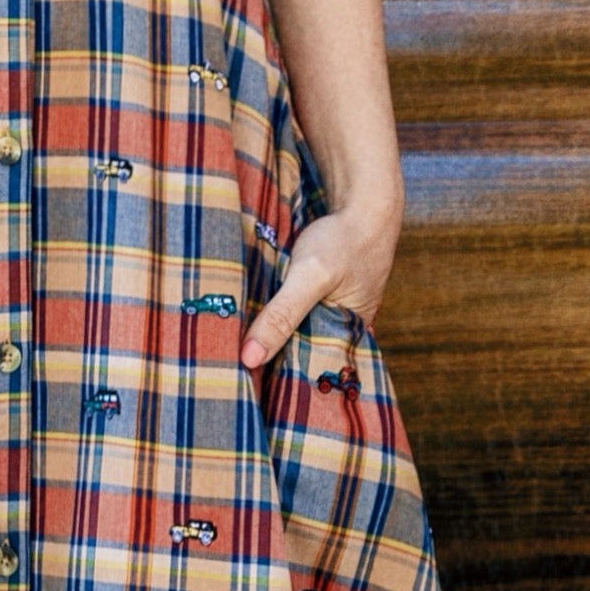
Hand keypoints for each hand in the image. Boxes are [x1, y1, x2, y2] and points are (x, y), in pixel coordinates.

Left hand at [239, 200, 400, 377]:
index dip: (275, 381)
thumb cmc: (344, 239)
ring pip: (290, 335)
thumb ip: (282, 315)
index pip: (306, 374)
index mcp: (348, 340)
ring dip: (266, 337)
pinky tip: (245, 319)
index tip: (240, 389)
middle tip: (225, 370)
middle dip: (266, 361)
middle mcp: (339, 333)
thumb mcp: (311, 276)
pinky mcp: (315, 297)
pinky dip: (271, 315)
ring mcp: (327, 314)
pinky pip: (289, 314)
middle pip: (296, 356)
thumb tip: (249, 359)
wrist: (364, 201)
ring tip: (228, 351)